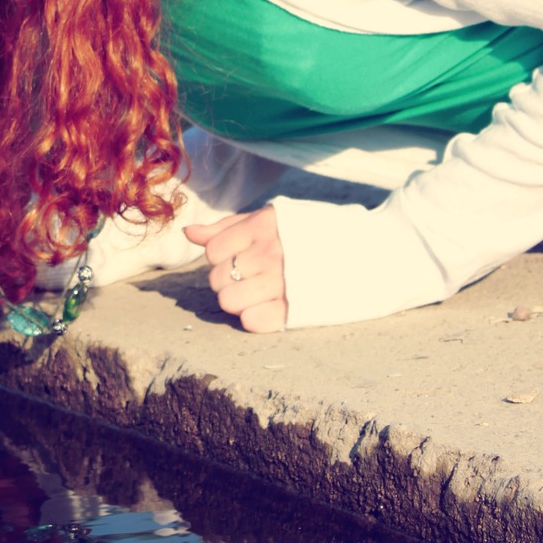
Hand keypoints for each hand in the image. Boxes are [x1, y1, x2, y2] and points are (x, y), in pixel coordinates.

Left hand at [182, 204, 287, 332]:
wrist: (353, 253)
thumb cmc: (298, 236)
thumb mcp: (264, 222)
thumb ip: (225, 228)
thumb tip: (188, 232)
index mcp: (262, 227)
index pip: (213, 251)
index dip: (219, 256)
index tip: (237, 255)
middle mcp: (270, 254)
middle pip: (217, 278)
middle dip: (227, 278)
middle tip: (249, 275)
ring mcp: (282, 282)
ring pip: (228, 301)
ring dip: (237, 299)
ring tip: (255, 292)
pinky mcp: (292, 309)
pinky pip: (250, 321)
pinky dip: (252, 318)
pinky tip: (264, 307)